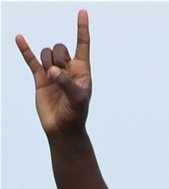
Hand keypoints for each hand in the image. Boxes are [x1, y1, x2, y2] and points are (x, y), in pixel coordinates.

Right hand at [16, 9, 91, 134]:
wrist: (62, 130)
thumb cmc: (75, 115)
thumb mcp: (77, 100)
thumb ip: (66, 83)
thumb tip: (52, 71)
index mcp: (82, 70)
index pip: (83, 44)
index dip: (82, 29)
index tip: (82, 12)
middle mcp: (68, 68)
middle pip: (60, 47)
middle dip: (58, 57)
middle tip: (59, 75)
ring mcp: (53, 72)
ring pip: (47, 53)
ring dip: (47, 62)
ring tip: (51, 78)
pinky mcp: (40, 79)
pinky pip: (31, 60)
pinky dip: (25, 49)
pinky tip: (19, 38)